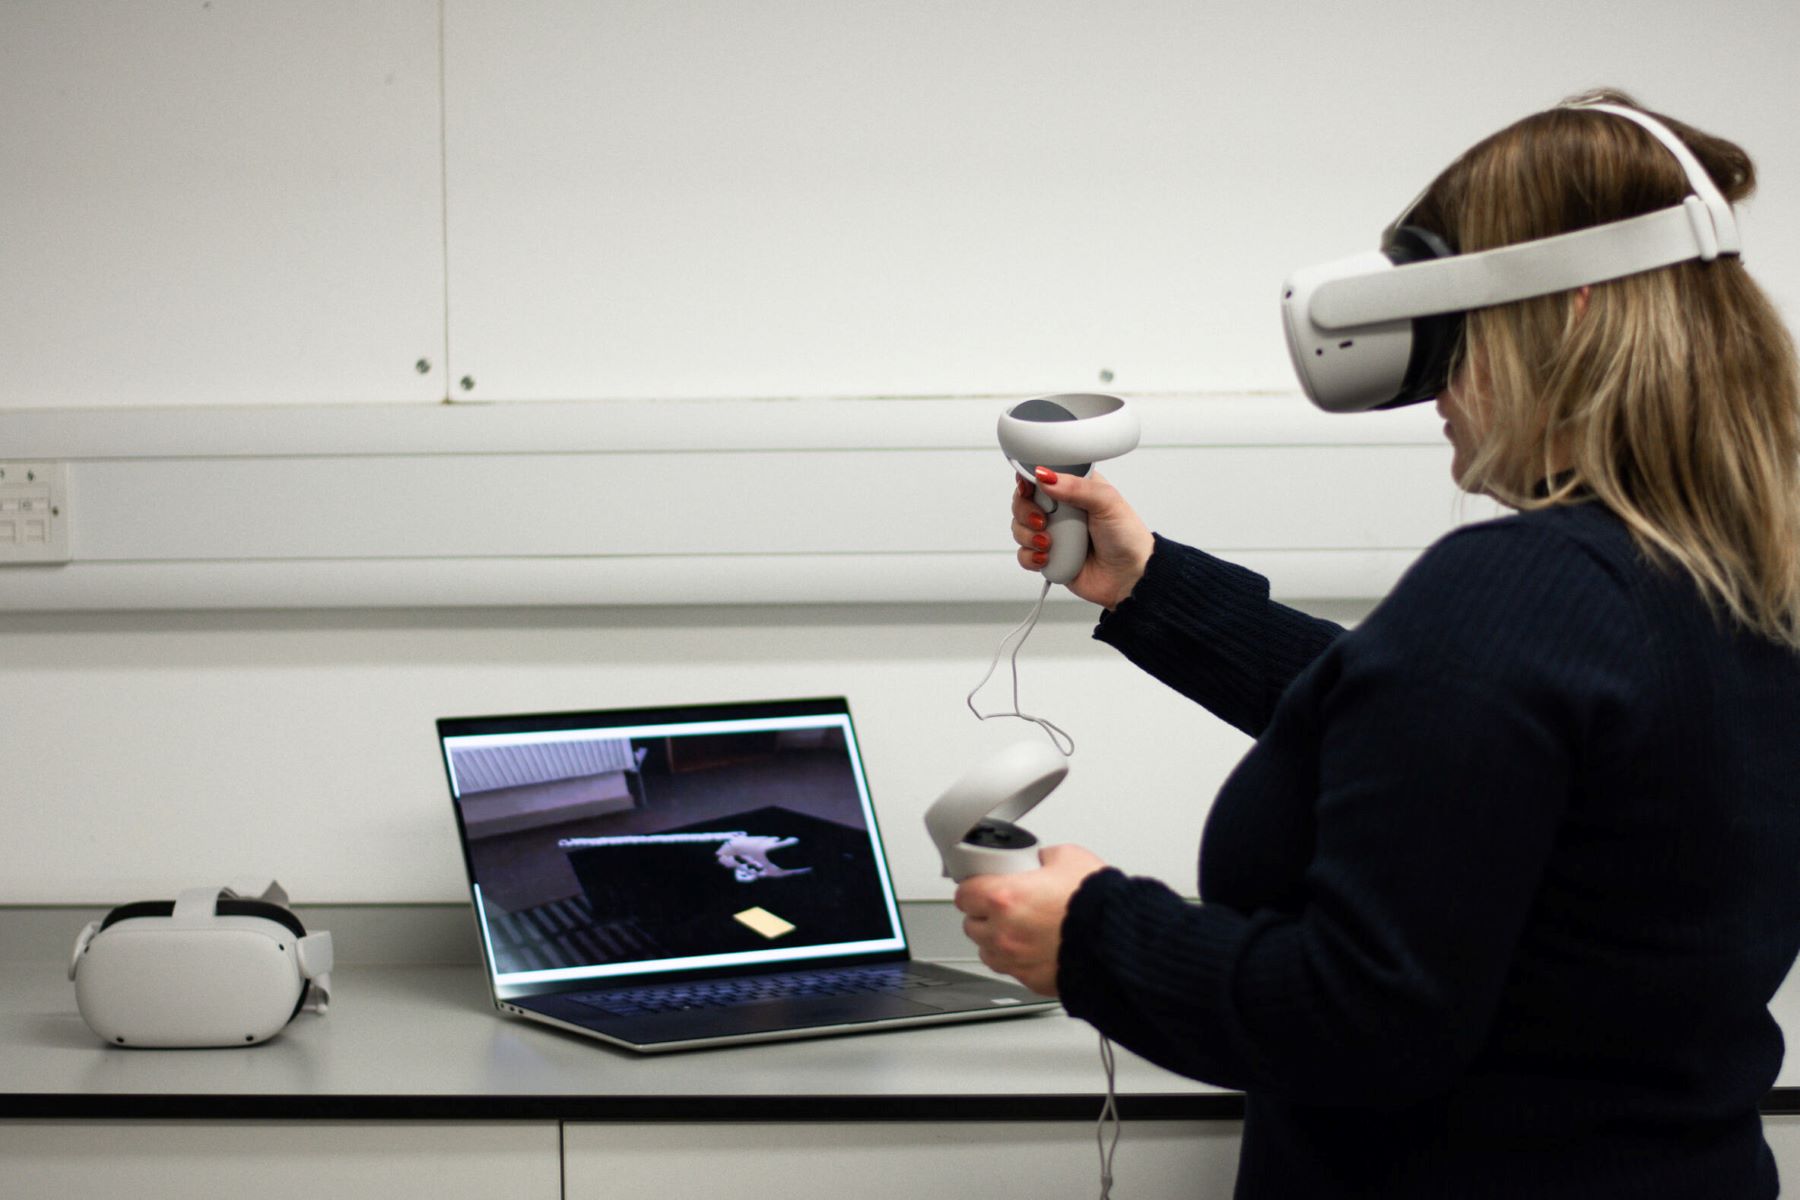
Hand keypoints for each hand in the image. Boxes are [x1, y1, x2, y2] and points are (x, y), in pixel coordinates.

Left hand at [954, 844, 1107, 995]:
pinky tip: (1035, 947)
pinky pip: (1010, 969)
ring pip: (986, 950)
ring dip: (996, 939)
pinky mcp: (1031, 981)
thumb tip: (1038, 861)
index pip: (964, 894)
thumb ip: (1042, 858)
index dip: (973, 887)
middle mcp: (1003, 932)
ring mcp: (1015, 960)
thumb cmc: (1099, 904)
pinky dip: (1016, 959)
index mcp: (1005, 898)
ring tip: (1019, 927)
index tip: (981, 885)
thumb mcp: (1068, 857)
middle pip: (971, 924)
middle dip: (983, 914)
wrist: (1122, 943)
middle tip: (1004, 905)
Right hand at [1012, 469, 1153, 608]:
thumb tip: (1046, 477)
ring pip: (1019, 528)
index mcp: (1074, 490)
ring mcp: (1053, 534)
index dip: (1029, 481)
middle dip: (1025, 511)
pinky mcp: (1048, 557)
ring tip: (1049, 543)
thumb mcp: (1107, 502)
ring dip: (1028, 536)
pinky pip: (1024, 555)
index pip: (1040, 477)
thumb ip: (1076, 487)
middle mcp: (1061, 510)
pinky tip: (1047, 557)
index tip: (1027, 488)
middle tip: (1042, 521)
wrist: (1131, 577)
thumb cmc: (1127, 537)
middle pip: (1023, 502)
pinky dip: (1030, 557)